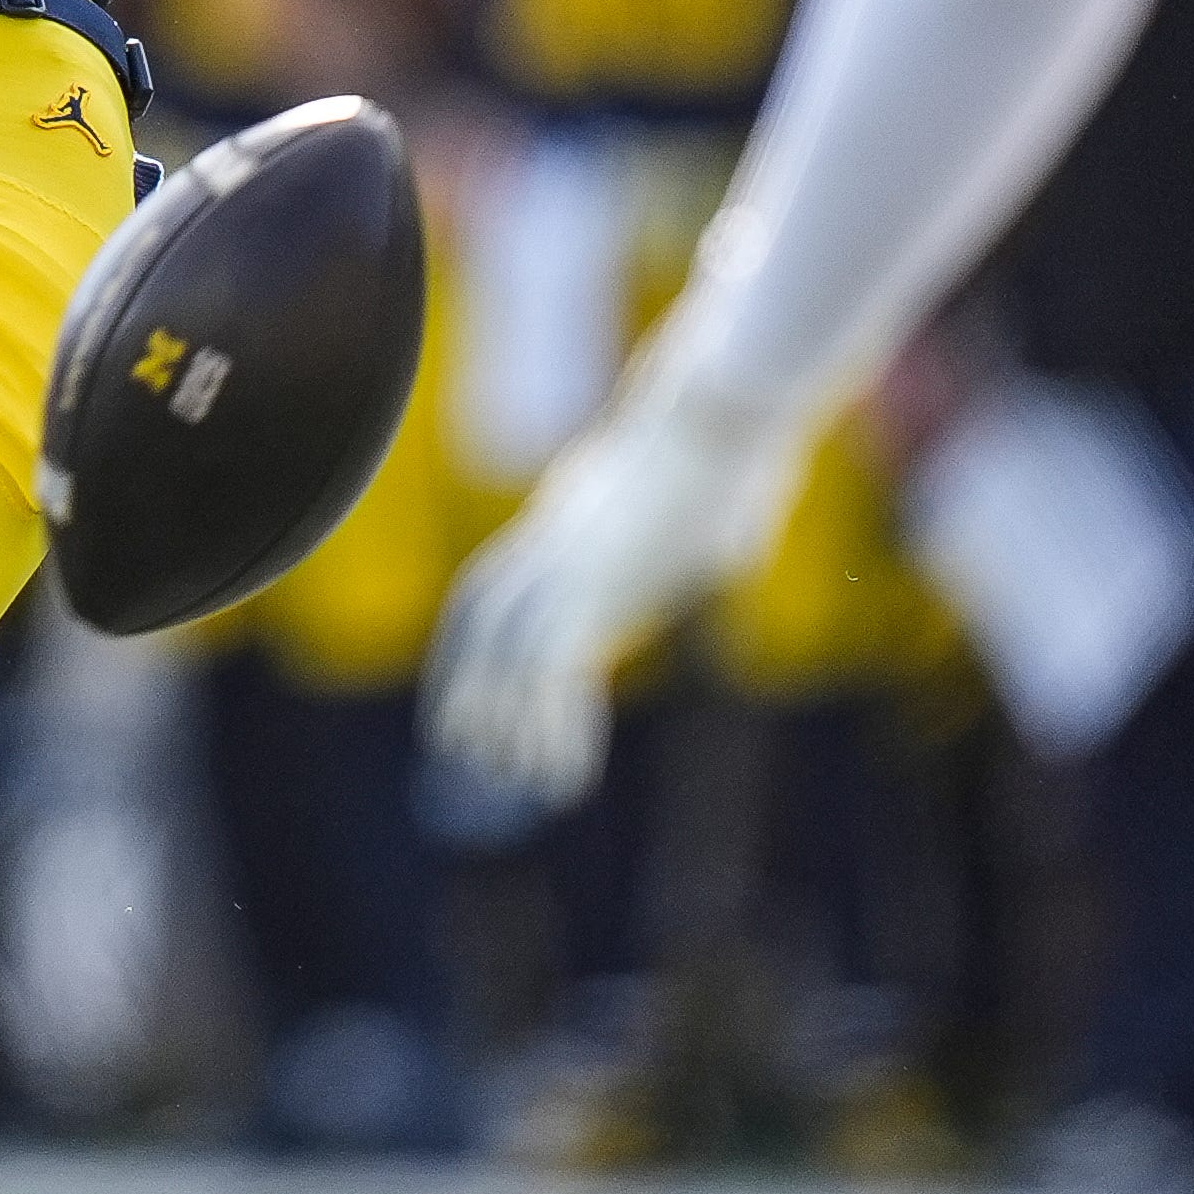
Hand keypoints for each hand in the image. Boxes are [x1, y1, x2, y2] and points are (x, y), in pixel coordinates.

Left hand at [423, 370, 808, 808]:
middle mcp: (549, 541)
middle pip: (481, 620)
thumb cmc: (735, 453)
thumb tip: (736, 549)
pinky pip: (551, 672)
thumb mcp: (705, 502)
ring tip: (522, 780)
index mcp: (563, 521)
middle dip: (464, 685)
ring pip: (508, 655)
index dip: (467, 646)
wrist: (724, 412)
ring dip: (508, 721)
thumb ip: (698, 535)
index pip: (487, 592)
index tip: (464, 688)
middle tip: (457, 747)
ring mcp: (566, 563)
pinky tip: (567, 779)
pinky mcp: (593, 587)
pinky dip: (554, 729)